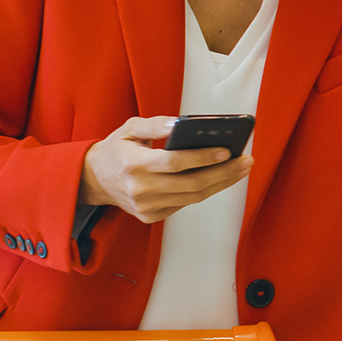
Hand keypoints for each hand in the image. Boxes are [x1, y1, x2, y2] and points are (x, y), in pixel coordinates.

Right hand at [78, 116, 251, 224]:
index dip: (202, 158)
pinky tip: (220, 178)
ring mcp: (146, 207)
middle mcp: (139, 190)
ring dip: (220, 183)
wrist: (95, 180)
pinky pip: (184, 204)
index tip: (226, 151)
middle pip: (190, 184)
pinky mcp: (151, 217)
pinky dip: (204, 191)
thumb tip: (180, 124)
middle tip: (246, 161)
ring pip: (192, 197)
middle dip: (223, 173)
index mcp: (133, 165)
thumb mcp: (129, 128)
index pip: (174, 163)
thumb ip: (155, 125)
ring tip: (240, 168)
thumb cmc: (117, 150)